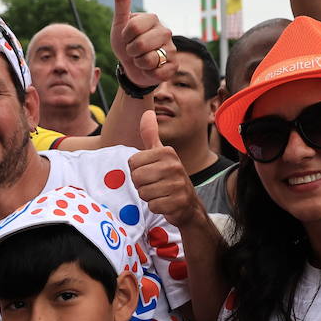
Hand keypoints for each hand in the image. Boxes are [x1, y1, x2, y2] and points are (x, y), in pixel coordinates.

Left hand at [111, 0, 175, 88]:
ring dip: (139, 63)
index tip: (126, 37)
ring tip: (142, 59)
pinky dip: (148, 73)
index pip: (133, 27)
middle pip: (141, 44)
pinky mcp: (174, 66)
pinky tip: (150, 69)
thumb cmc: (126, 42)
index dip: (124, 36)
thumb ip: (121, 3)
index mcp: (153, 19)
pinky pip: (157, 72)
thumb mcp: (120, 24)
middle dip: (131, 51)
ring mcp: (172, 49)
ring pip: (149, 60)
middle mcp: (166, 31)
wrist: (131, 66)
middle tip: (133, 50)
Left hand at [129, 110, 199, 228]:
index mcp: (167, 152)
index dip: (137, 171)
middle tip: (154, 185)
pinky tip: (165, 202)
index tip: (149, 172)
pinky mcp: (178, 201)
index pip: (132, 163)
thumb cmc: (168, 176)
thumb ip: (150, 134)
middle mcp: (174, 165)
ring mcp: (178, 184)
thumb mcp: (159, 154)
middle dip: (141, 185)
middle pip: (136, 178)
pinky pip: (153, 206)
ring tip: (160, 193)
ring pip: (143, 193)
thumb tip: (146, 113)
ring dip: (148, 196)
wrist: (188, 203)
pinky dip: (156, 207)